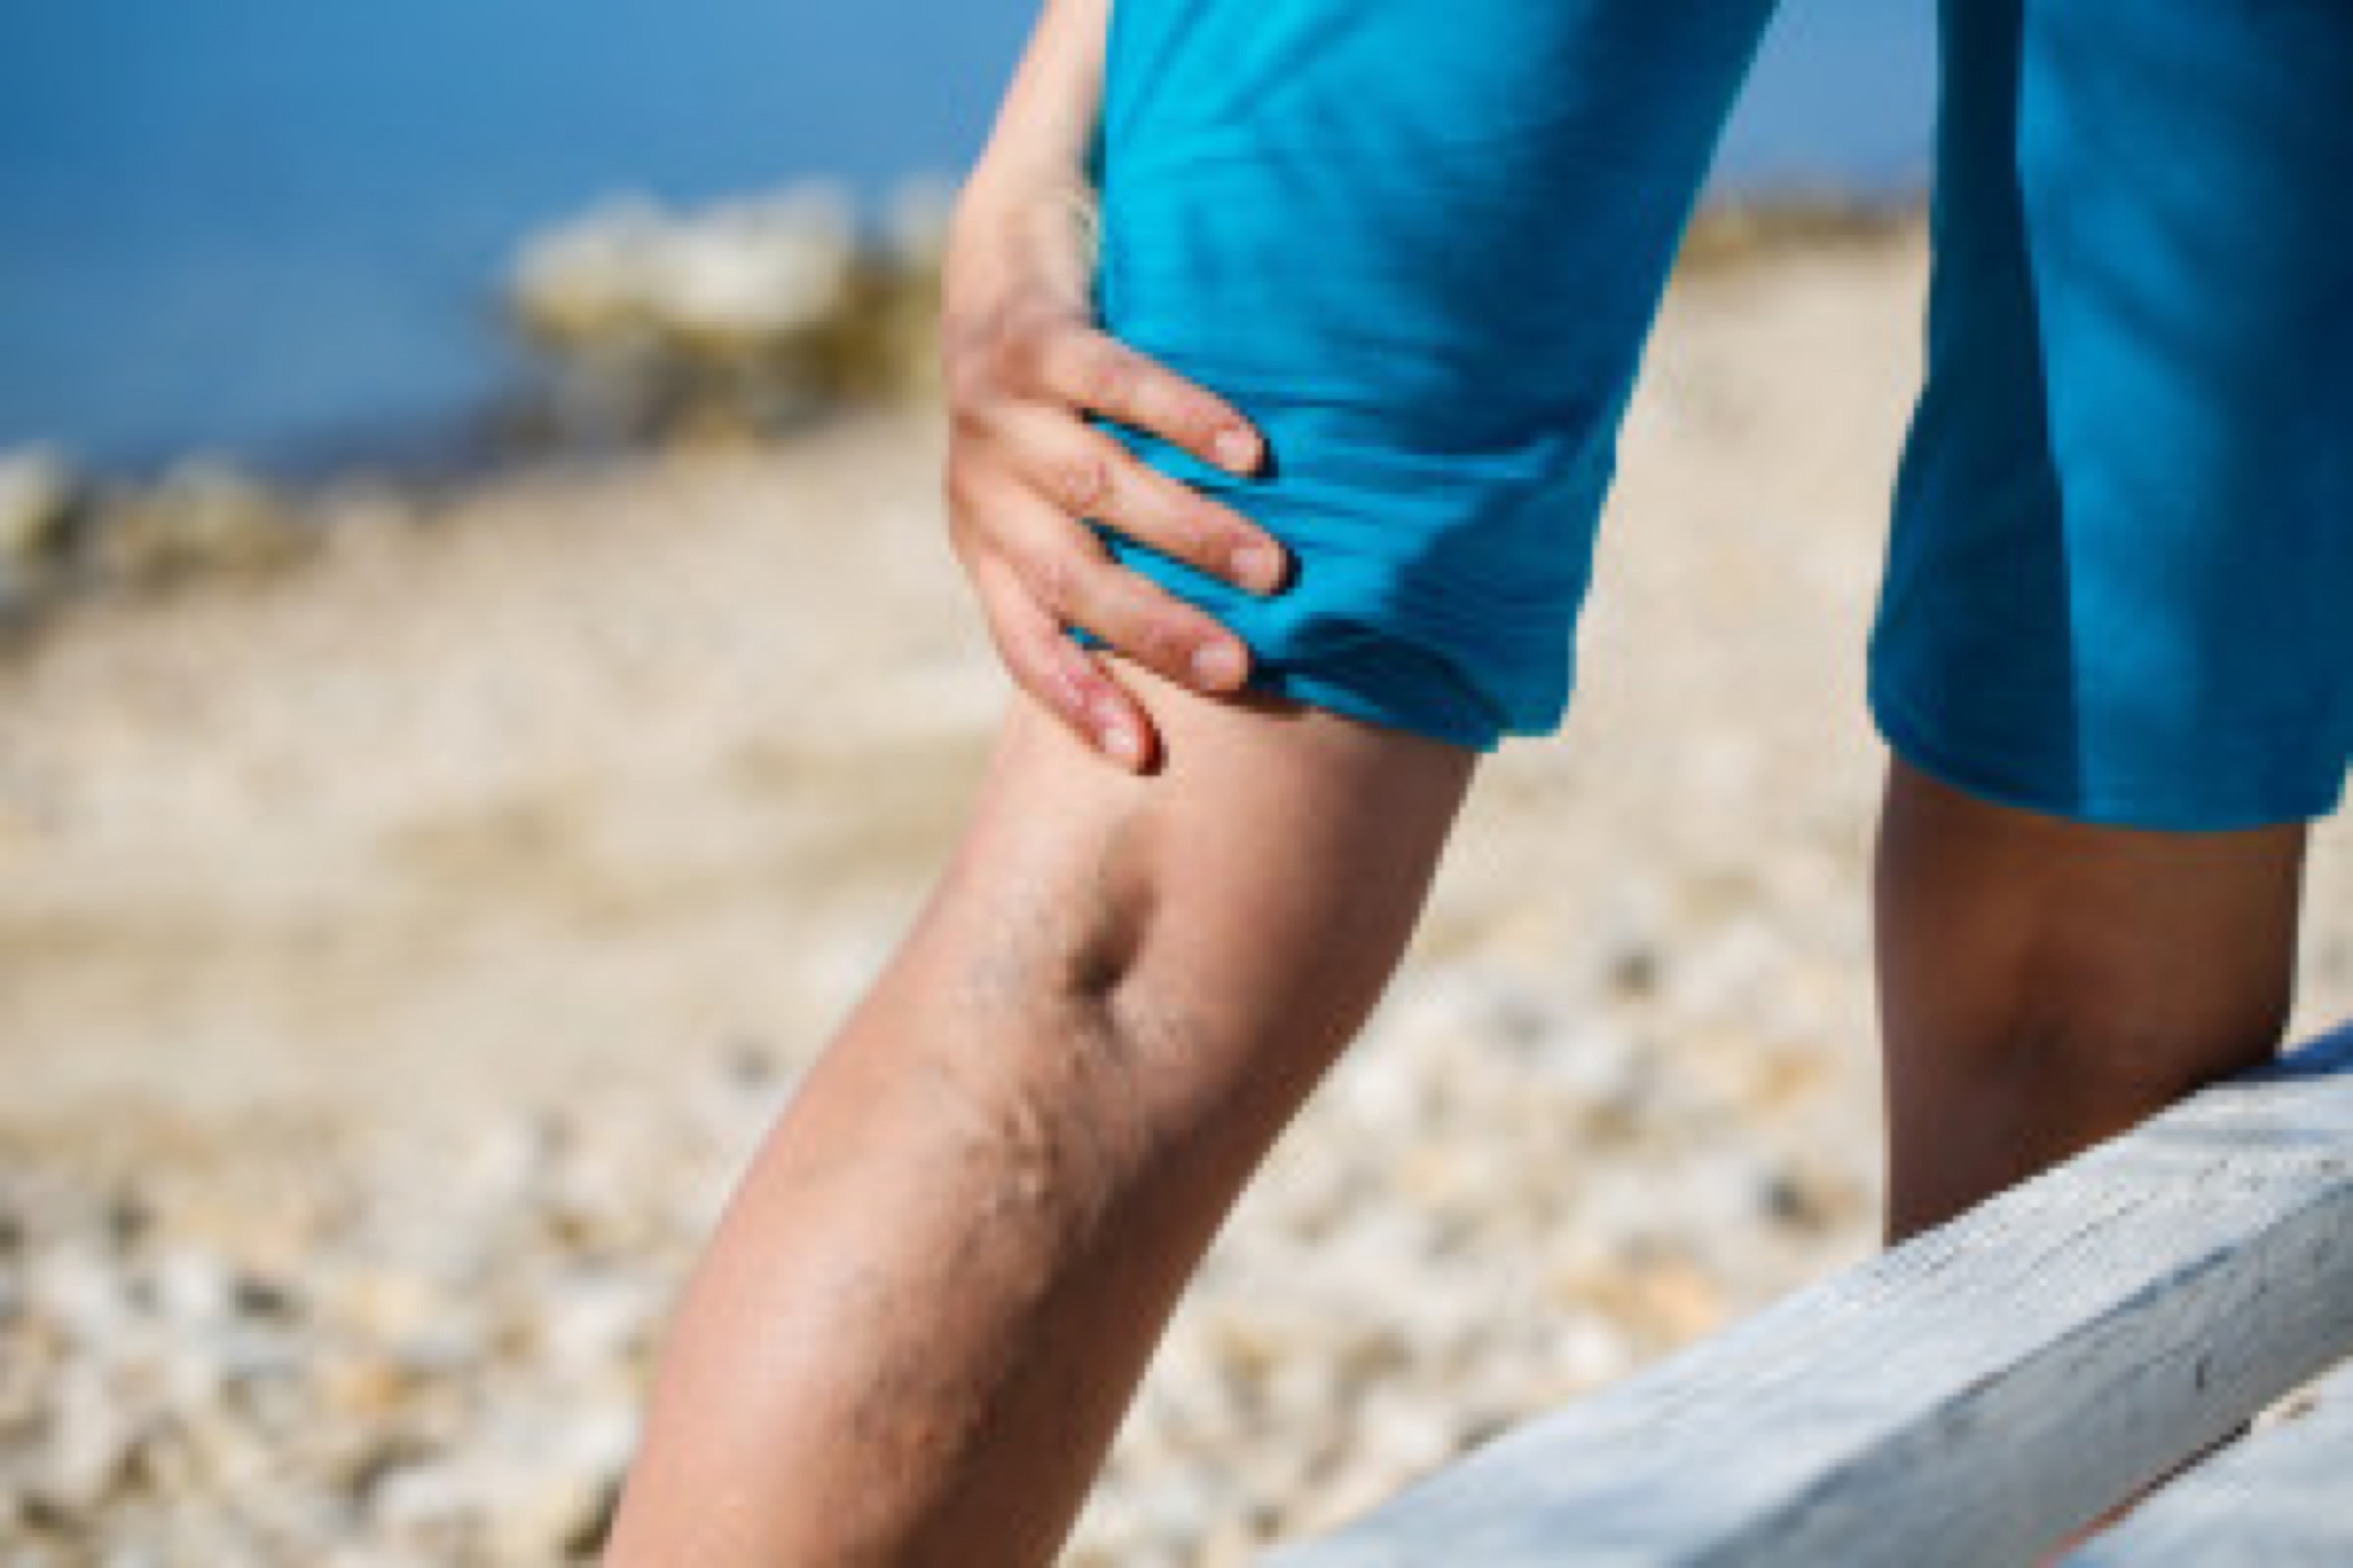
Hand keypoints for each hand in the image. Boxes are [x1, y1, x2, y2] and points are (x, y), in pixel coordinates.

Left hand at [937, 179, 1286, 770]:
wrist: (1002, 247)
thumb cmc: (1055, 399)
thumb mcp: (1050, 490)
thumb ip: (1103, 559)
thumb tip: (1213, 660)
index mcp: (988, 542)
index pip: (1026, 641)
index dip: (1078, 699)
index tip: (1142, 755)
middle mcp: (984, 486)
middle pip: (1071, 576)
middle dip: (1155, 629)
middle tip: (1237, 670)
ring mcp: (999, 411)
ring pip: (1100, 487)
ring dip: (1189, 533)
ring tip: (1272, 569)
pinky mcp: (1032, 337)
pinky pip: (1114, 383)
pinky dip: (1185, 419)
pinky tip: (1250, 451)